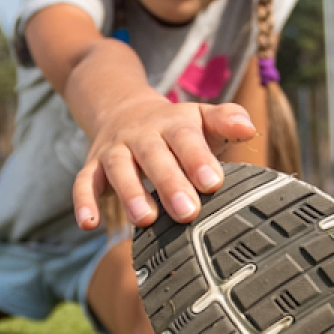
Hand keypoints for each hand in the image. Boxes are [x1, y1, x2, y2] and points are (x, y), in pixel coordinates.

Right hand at [71, 94, 257, 228]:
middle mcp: (141, 135)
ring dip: (130, 193)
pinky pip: (83, 182)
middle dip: (169, 182)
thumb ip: (225, 121)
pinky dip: (83, 202)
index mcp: (172, 124)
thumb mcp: (200, 119)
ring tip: (144, 220)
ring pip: (118, 169)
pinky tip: (88, 224)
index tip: (213, 183)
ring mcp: (114, 150)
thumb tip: (249, 128)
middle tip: (187, 212)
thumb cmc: (176, 128)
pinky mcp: (92, 166)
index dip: (198, 160)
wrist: (123, 109)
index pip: (186, 139)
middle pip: (153, 156)